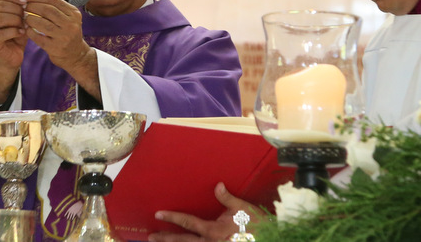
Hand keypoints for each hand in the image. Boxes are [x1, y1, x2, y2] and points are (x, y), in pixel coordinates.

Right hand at [0, 0, 30, 100]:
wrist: (12, 57)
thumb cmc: (16, 35)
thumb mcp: (19, 18)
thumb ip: (20, 7)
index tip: (25, 0)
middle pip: (0, 6)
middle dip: (16, 9)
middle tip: (26, 15)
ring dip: (16, 20)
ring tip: (24, 24)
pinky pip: (2, 33)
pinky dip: (14, 31)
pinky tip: (21, 32)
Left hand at [21, 0, 98, 98]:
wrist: (76, 55)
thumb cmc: (67, 33)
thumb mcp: (68, 18)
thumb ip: (56, 8)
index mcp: (74, 14)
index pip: (54, 0)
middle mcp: (71, 24)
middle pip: (47, 10)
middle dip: (32, 6)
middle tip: (24, 5)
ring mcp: (63, 37)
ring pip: (42, 23)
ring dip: (30, 18)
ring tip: (24, 17)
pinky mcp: (55, 48)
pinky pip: (38, 37)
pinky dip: (30, 31)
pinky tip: (27, 29)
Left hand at [149, 183, 266, 241]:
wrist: (270, 239)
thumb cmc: (257, 226)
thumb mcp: (243, 208)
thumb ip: (227, 198)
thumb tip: (217, 185)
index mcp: (213, 231)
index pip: (188, 223)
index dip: (172, 218)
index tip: (158, 214)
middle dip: (166, 239)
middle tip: (150, 237)